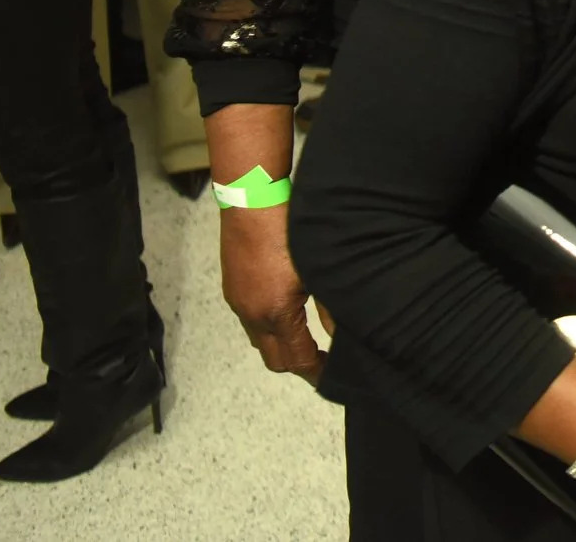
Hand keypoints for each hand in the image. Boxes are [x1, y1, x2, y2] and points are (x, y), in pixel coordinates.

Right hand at [217, 203, 325, 384]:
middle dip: (297, 363)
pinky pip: (249, 319)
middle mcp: (252, 314)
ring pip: (259, 339)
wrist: (252, 200)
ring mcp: (238, 301)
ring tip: (305, 333)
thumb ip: (333, 307)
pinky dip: (267, 323)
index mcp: (276, 314)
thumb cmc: (291, 230)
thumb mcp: (320, 269)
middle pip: (274, 359)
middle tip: (320, 358)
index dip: (316, 372)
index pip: (297, 360)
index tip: (331, 375)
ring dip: (280, 342)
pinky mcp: (232, 287)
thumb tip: (344, 336)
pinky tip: (285, 306)